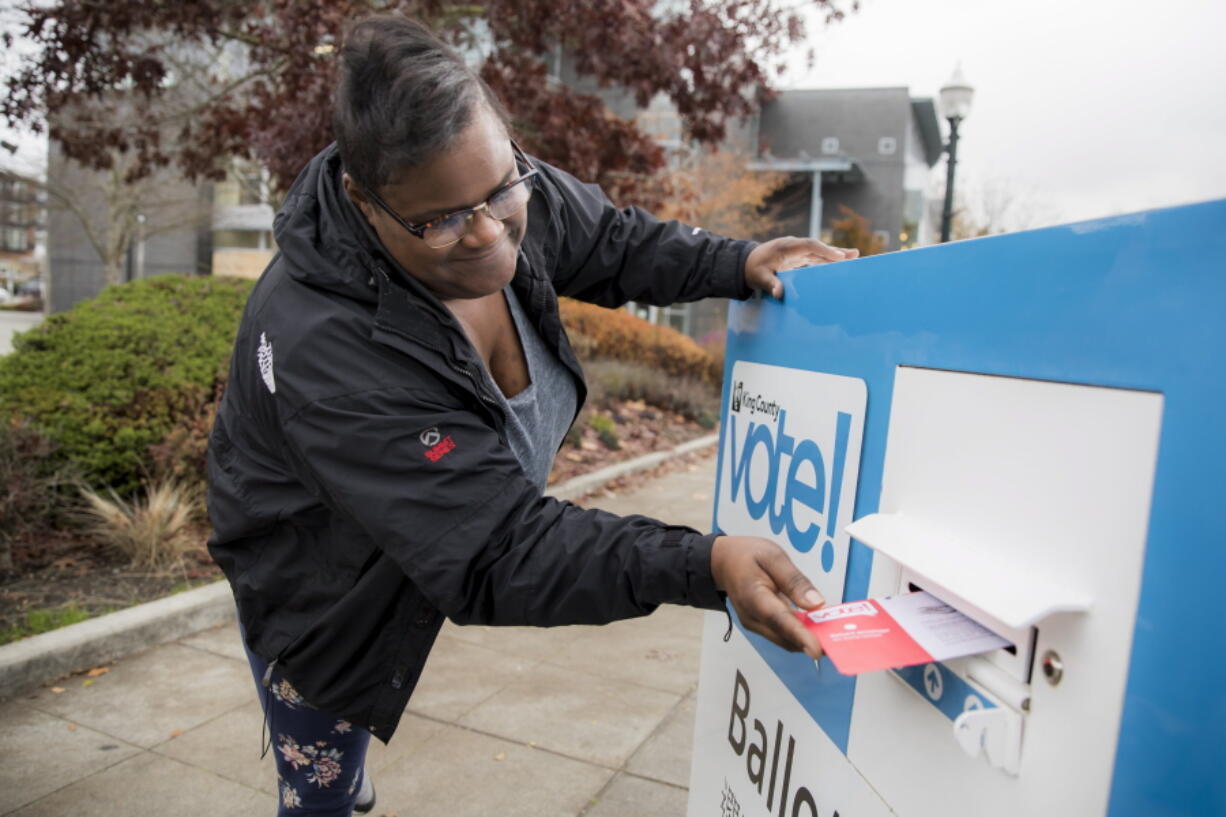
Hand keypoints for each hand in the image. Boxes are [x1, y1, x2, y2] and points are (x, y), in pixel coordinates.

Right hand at [710, 535, 824, 658]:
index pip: (780, 620)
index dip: (800, 636)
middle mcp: (752, 617)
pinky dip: (799, 634)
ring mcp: (754, 625)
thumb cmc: (747, 555)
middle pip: (785, 636)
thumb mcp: (773, 556)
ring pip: (785, 640)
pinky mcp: (759, 626)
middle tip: (840, 640)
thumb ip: (794, 580)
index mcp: (754, 596)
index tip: (818, 650)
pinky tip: (814, 626)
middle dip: (812, 641)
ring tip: (832, 633)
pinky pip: (782, 635)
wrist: (722, 562)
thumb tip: (817, 604)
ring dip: (807, 639)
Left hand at [744, 237, 858, 298]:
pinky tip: (841, 262)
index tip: (838, 256)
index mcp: (786, 246)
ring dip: (836, 255)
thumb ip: (770, 284)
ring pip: (820, 251)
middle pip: (818, 247)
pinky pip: (816, 257)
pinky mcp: (799, 257)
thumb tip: (779, 294)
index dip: (824, 250)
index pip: (809, 245)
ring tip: (855, 257)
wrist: (746, 263)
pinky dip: (828, 260)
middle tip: (854, 255)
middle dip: (835, 251)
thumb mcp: (759, 278)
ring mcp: (798, 251)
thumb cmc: (753, 270)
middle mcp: (794, 246)